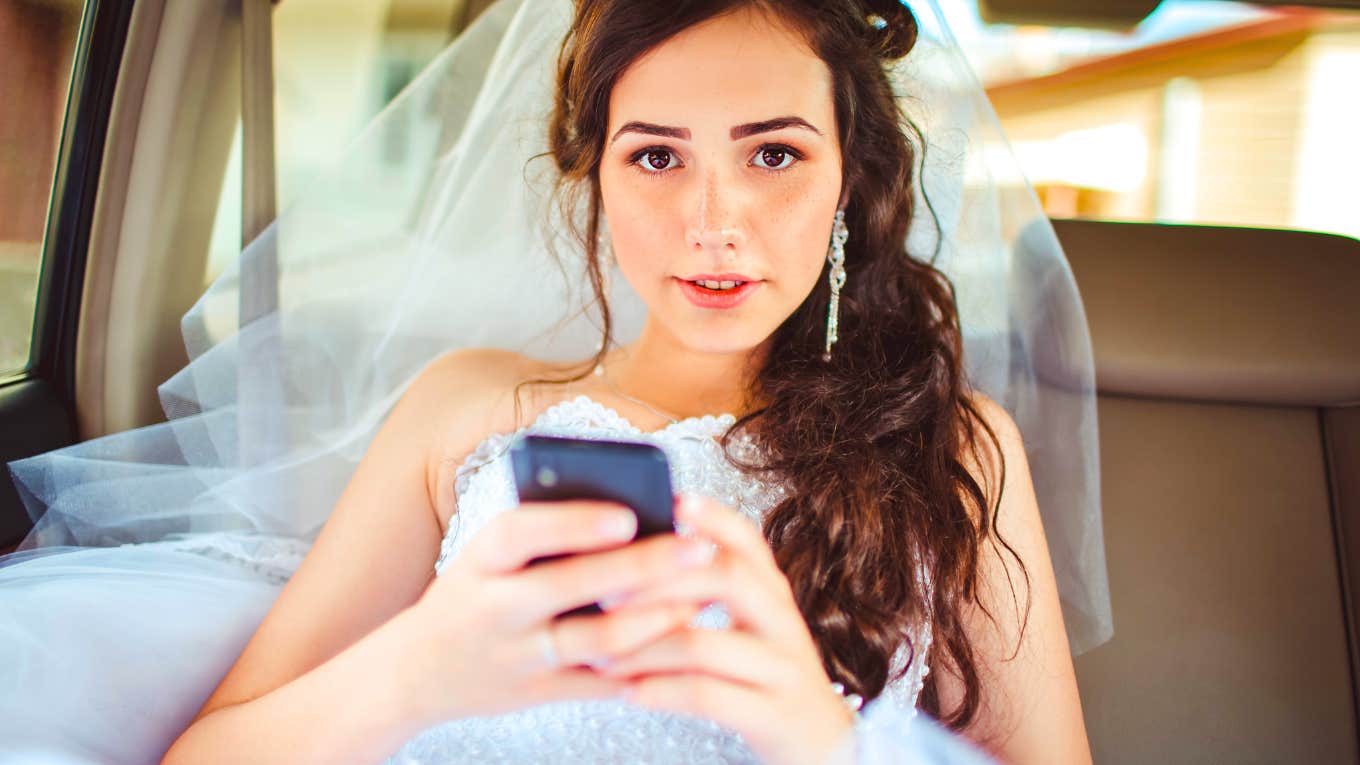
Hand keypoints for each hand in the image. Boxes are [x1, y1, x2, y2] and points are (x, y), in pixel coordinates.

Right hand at [398, 501, 713, 724]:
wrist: (418, 670)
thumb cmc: (473, 591)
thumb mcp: (488, 554)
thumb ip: (543, 531)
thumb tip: (631, 508)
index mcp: (481, 558)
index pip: (523, 531)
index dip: (575, 524)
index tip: (627, 515)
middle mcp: (496, 607)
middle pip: (572, 584)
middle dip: (642, 566)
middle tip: (698, 548)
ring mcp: (518, 655)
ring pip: (597, 639)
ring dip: (656, 619)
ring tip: (700, 596)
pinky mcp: (539, 692)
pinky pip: (601, 682)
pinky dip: (645, 664)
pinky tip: (682, 642)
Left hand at [599, 495, 855, 764]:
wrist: (822, 745)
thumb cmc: (763, 678)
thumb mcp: (748, 629)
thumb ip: (707, 595)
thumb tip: (629, 562)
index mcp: (773, 594)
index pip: (748, 540)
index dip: (712, 517)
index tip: (672, 500)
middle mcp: (784, 623)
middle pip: (727, 578)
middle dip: (660, 581)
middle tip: (606, 593)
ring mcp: (783, 670)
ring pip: (705, 645)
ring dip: (643, 648)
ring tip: (601, 656)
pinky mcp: (774, 715)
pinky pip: (708, 696)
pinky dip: (660, 691)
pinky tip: (630, 693)